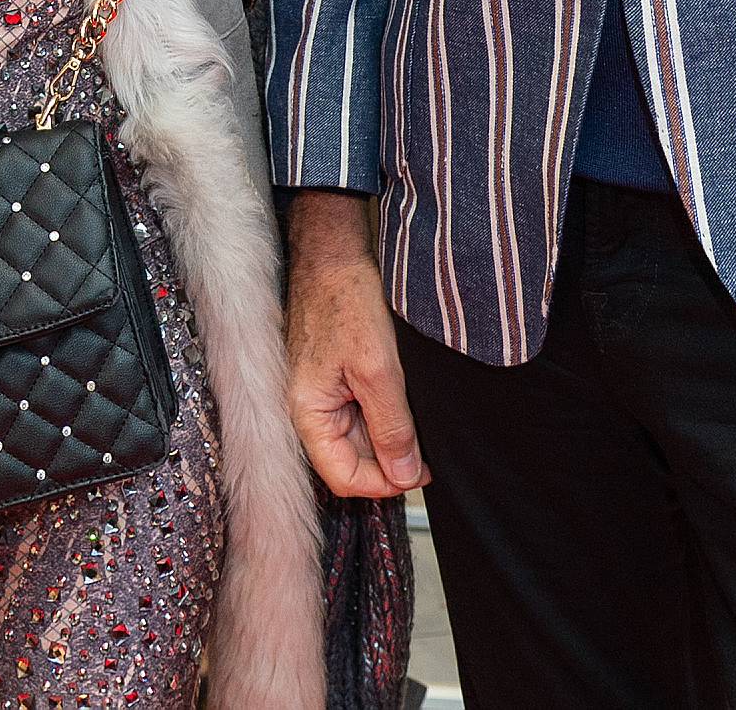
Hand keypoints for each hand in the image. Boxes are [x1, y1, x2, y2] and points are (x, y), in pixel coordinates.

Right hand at [285, 190, 428, 499]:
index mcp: (307, 412)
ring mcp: (319, 393)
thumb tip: (404, 476)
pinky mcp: (332, 377)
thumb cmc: (345, 300)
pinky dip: (383, 414)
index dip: (384, 484)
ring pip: (357, 437)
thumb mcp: (377, 369)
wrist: (333, 252)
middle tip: (428, 451)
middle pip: (350, 459)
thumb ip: (391, 426)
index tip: (419, 473)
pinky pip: (357, 412)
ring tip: (419, 422)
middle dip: (389, 460)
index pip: (343, 476)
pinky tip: (405, 400)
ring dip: (389, 437)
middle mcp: (308, 408)